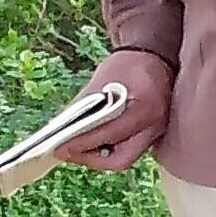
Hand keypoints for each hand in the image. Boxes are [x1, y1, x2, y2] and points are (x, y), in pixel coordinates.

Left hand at [60, 49, 174, 172]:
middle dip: (90, 158)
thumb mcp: (100, 81)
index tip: (58, 148)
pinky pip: (127, 149)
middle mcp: (156, 126)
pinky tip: (92, 141)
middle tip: (67, 151)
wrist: (155, 57)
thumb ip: (82, 108)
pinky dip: (107, 148)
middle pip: (121, 159)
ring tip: (76, 147)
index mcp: (145, 108)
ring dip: (98, 155)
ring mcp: (157, 132)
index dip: (82, 144)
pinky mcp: (151, 135)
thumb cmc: (127, 65)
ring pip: (124, 157)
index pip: (110, 135)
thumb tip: (60, 132)